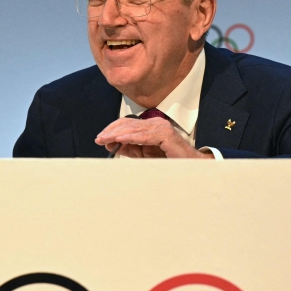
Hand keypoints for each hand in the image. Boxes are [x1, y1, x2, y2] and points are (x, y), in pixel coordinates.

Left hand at [96, 117, 212, 158]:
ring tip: (105, 139)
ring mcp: (161, 127)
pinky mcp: (166, 134)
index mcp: (150, 126)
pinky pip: (144, 136)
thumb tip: (114, 144)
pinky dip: (130, 137)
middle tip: (99, 138)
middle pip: (128, 124)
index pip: (127, 124)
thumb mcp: (145, 154)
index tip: (100, 137)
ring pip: (133, 129)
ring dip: (117, 134)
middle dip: (111, 131)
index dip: (112, 129)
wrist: (191, 166)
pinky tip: (119, 140)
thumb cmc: (170, 161)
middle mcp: (155, 123)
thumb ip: (131, 148)